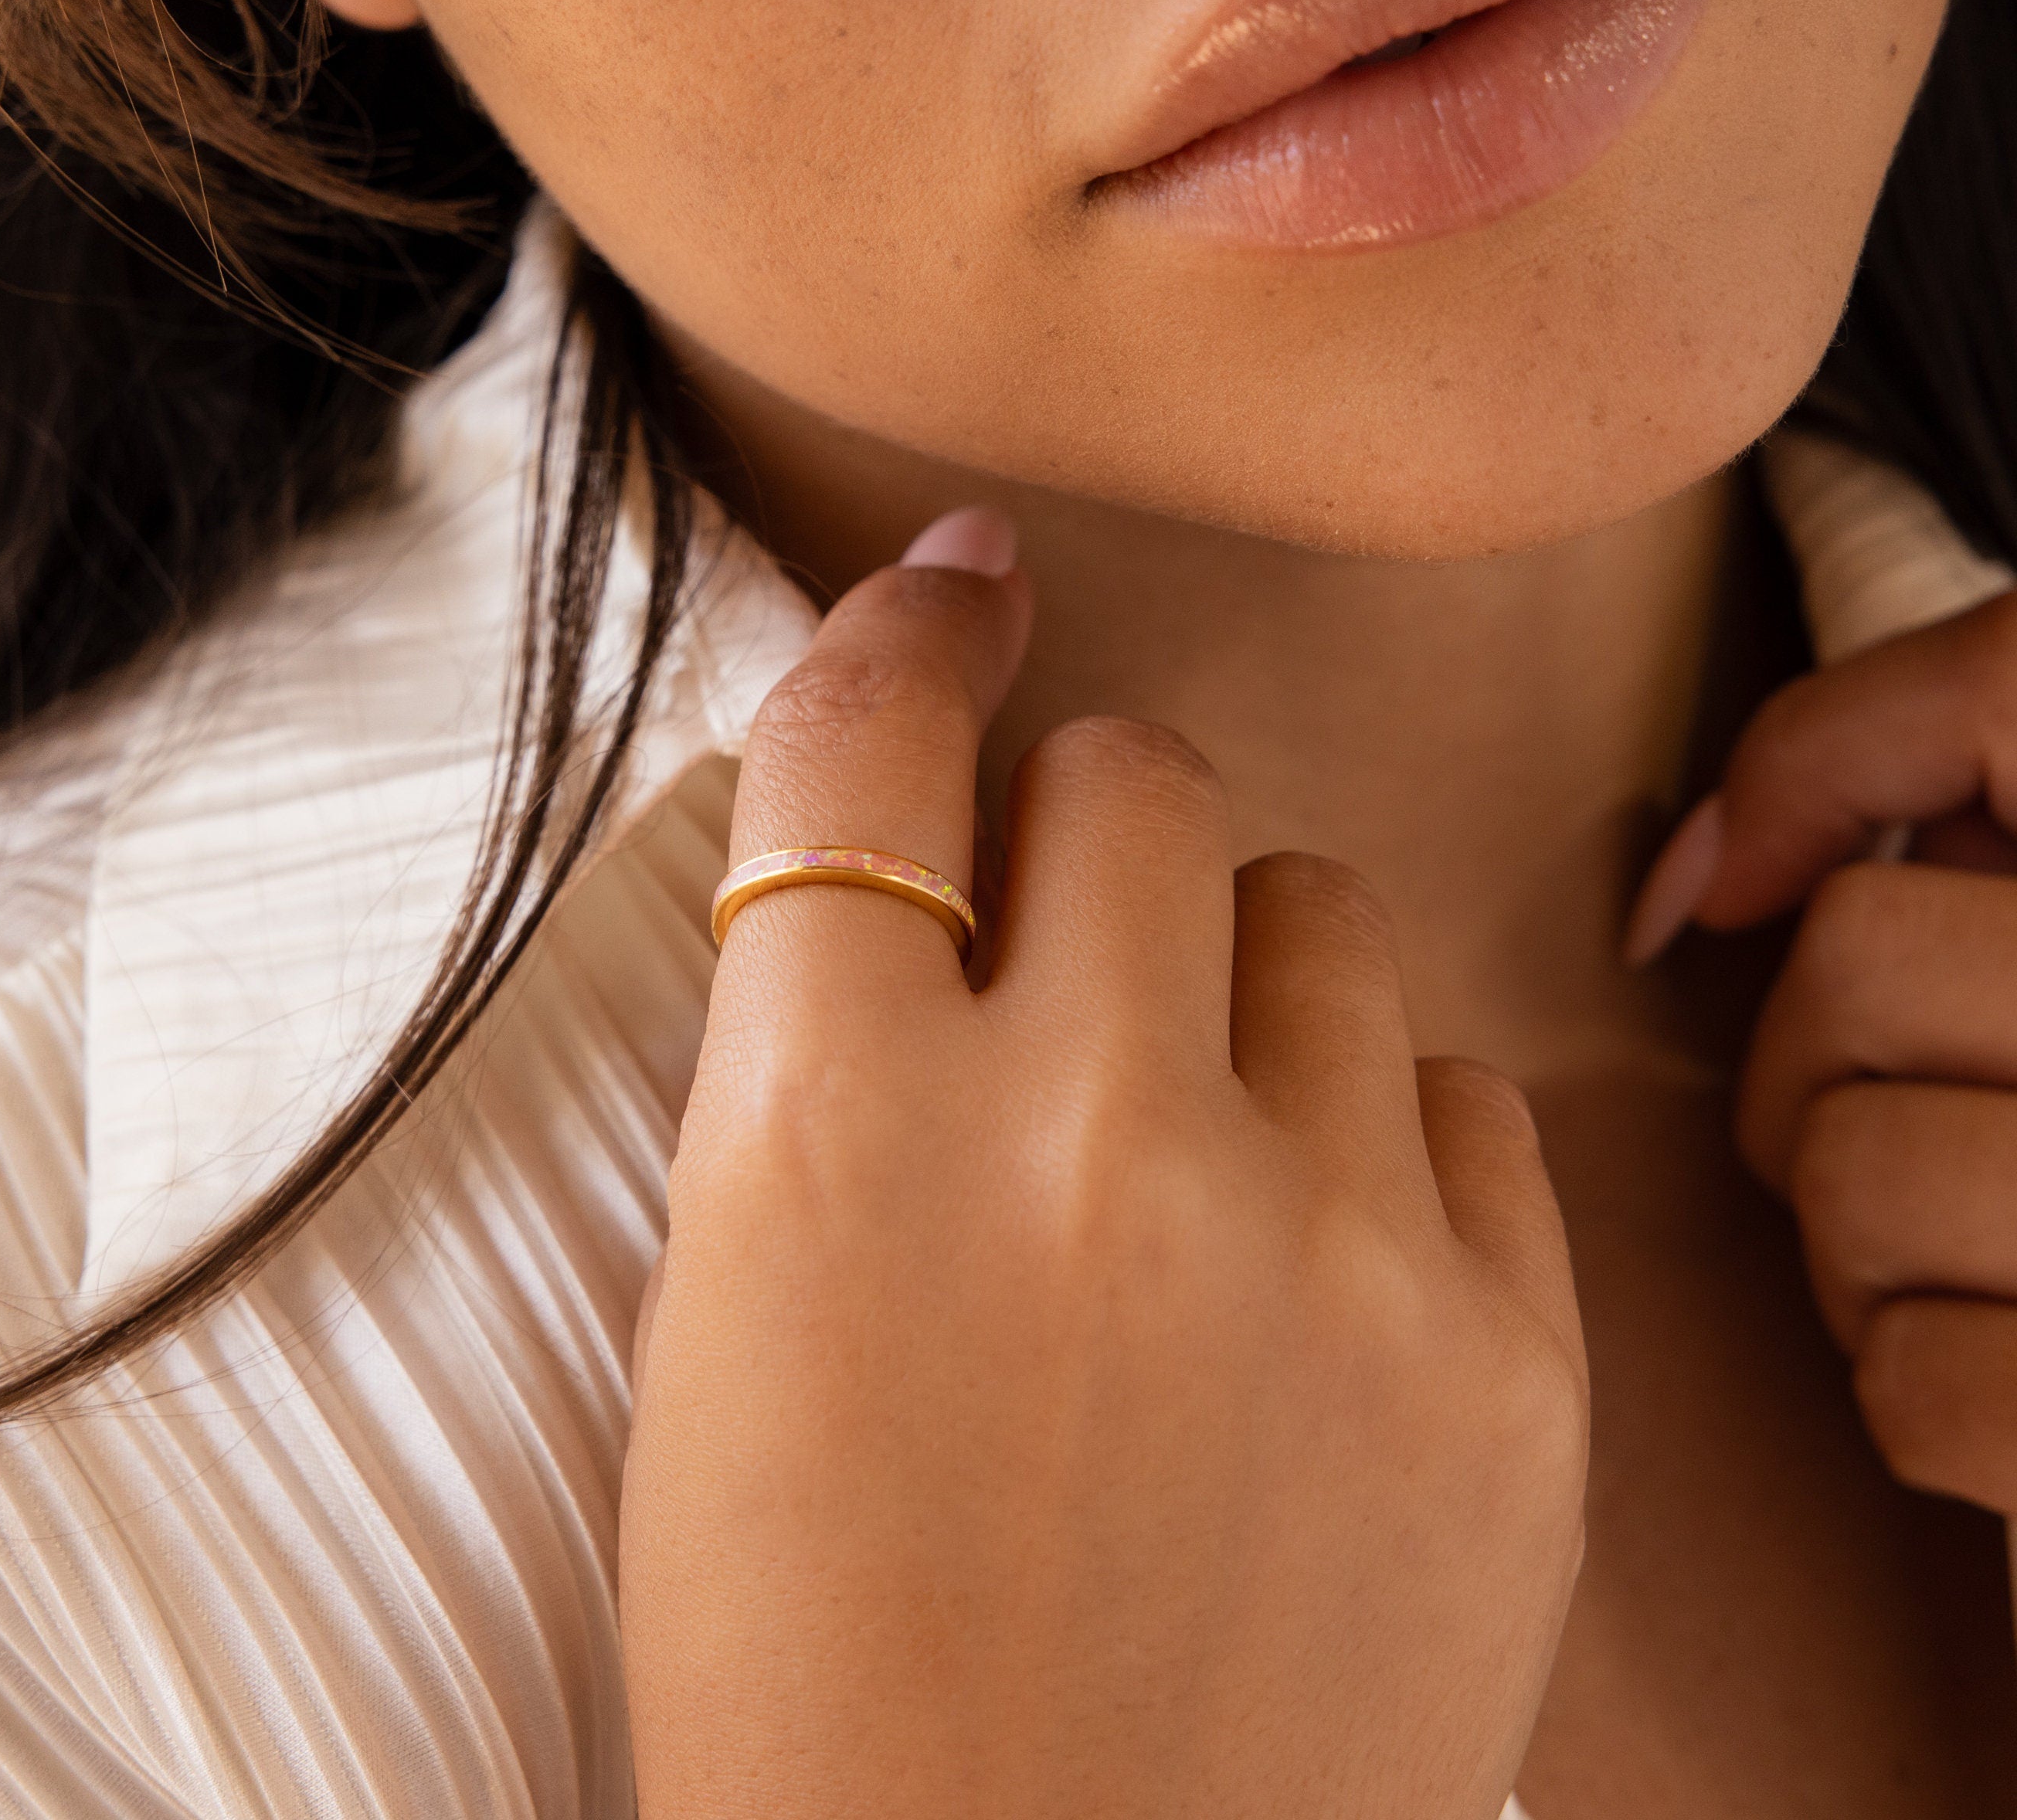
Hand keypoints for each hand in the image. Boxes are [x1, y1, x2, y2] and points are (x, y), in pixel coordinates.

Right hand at [619, 511, 1587, 1819]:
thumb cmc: (820, 1651)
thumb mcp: (733, 1310)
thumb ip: (820, 1043)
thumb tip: (927, 819)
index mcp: (830, 1139)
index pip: (871, 755)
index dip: (911, 635)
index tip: (962, 584)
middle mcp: (1085, 1149)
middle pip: (1133, 780)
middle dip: (1083, 838)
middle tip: (1056, 969)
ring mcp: (1324, 1249)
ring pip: (1312, 902)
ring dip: (1236, 973)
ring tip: (1189, 1145)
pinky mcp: (1502, 1361)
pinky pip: (1452, 1093)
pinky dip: (1375, 1139)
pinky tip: (1311, 1274)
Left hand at [1633, 590, 2016, 1513]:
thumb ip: (1940, 800)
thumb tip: (1701, 884)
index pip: (2000, 694)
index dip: (1817, 764)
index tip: (1738, 890)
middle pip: (1859, 963)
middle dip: (1817, 1055)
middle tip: (1897, 1108)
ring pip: (1853, 1170)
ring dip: (1856, 1236)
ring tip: (1959, 1248)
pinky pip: (1915, 1385)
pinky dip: (1920, 1394)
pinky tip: (1998, 1375)